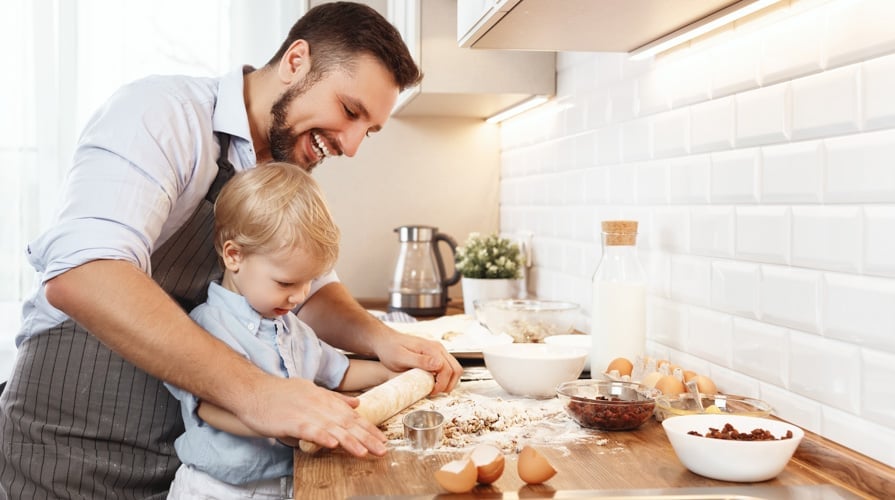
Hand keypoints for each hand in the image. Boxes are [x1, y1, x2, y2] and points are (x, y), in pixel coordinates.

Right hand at [240, 376, 387, 456]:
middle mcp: (320, 404)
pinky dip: (322, 436)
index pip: (352, 415)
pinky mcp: (291, 421)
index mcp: (325, 399)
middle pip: (347, 422)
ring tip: (365, 452)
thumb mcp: (312, 391)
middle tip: (383, 449)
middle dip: (367, 436)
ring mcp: (306, 412)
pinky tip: (333, 444)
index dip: (368, 427)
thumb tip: (357, 402)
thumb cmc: (281, 393)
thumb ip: (335, 398)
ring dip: (350, 440)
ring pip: (333, 427)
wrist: (253, 390)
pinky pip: (310, 430)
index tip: (382, 438)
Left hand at [374, 332, 461, 393]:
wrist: (385, 341)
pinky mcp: (435, 355)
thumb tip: (439, 365)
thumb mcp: (401, 357)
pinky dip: (445, 378)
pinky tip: (433, 382)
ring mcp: (438, 351)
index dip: (442, 384)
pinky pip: (448, 367)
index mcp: (431, 348)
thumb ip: (420, 361)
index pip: (448, 370)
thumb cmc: (390, 349)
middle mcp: (438, 348)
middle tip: (434, 392)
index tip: (431, 392)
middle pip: (456, 370)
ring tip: (434, 389)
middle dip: (448, 385)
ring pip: (454, 369)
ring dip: (448, 382)